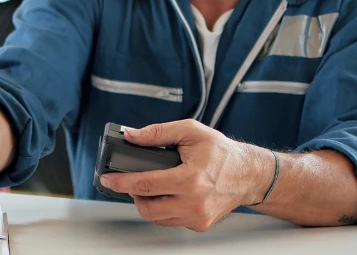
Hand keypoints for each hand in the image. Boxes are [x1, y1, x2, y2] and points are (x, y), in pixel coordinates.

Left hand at [99, 119, 271, 231]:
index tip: (108, 178)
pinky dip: (162, 209)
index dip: (122, 182)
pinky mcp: (199, 225)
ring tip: (148, 186)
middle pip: (147, 207)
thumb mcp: (190, 131)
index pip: (146, 184)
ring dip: (146, 203)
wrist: (248, 174)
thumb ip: (158, 132)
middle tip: (129, 181)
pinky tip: (165, 195)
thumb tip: (132, 136)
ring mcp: (198, 217)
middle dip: (132, 194)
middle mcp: (195, 203)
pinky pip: (170, 221)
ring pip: (156, 217)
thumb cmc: (222, 153)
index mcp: (192, 179)